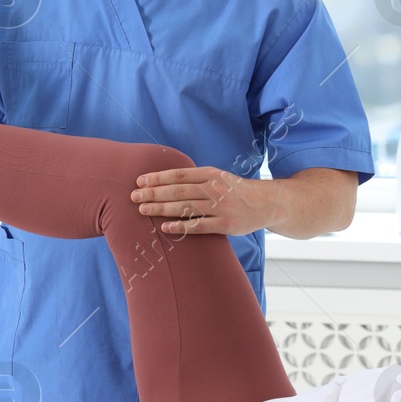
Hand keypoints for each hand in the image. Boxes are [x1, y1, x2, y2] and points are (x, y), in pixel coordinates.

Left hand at [130, 166, 272, 235]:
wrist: (266, 203)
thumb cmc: (236, 190)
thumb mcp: (218, 177)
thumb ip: (196, 178)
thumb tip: (166, 180)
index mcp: (210, 174)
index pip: (179, 174)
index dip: (158, 177)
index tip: (140, 180)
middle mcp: (213, 189)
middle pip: (178, 191)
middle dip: (154, 193)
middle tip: (134, 196)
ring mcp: (219, 207)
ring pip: (184, 208)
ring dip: (161, 209)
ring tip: (143, 209)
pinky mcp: (224, 225)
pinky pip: (198, 226)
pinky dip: (180, 227)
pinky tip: (164, 227)